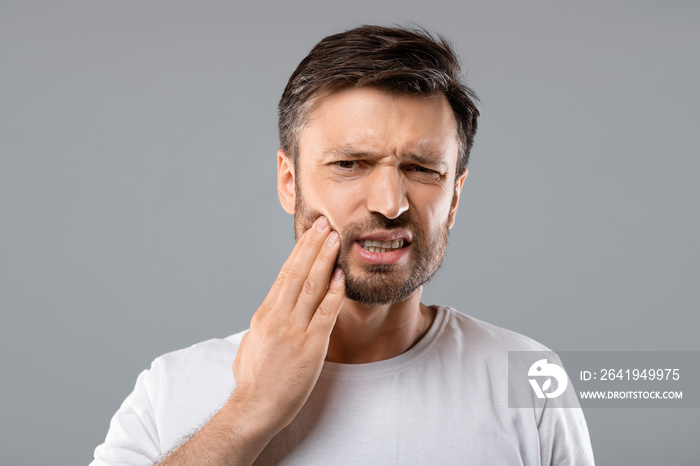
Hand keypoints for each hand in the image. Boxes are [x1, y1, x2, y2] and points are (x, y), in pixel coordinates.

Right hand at [231, 215, 344, 430]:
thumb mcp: (252, 343)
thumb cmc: (252, 379)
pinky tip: (342, 277)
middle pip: (297, 272)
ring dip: (325, 260)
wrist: (254, 408)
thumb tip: (271, 311)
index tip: (312, 234)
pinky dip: (334, 293)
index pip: (284, 273)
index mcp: (264, 313)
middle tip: (326, 223)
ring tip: (336, 239)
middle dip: (313, 245)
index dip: (300, 251)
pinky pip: (325, 314)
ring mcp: (293, 330)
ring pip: (311, 287)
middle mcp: (278, 316)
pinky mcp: (310, 347)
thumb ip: (264, 323)